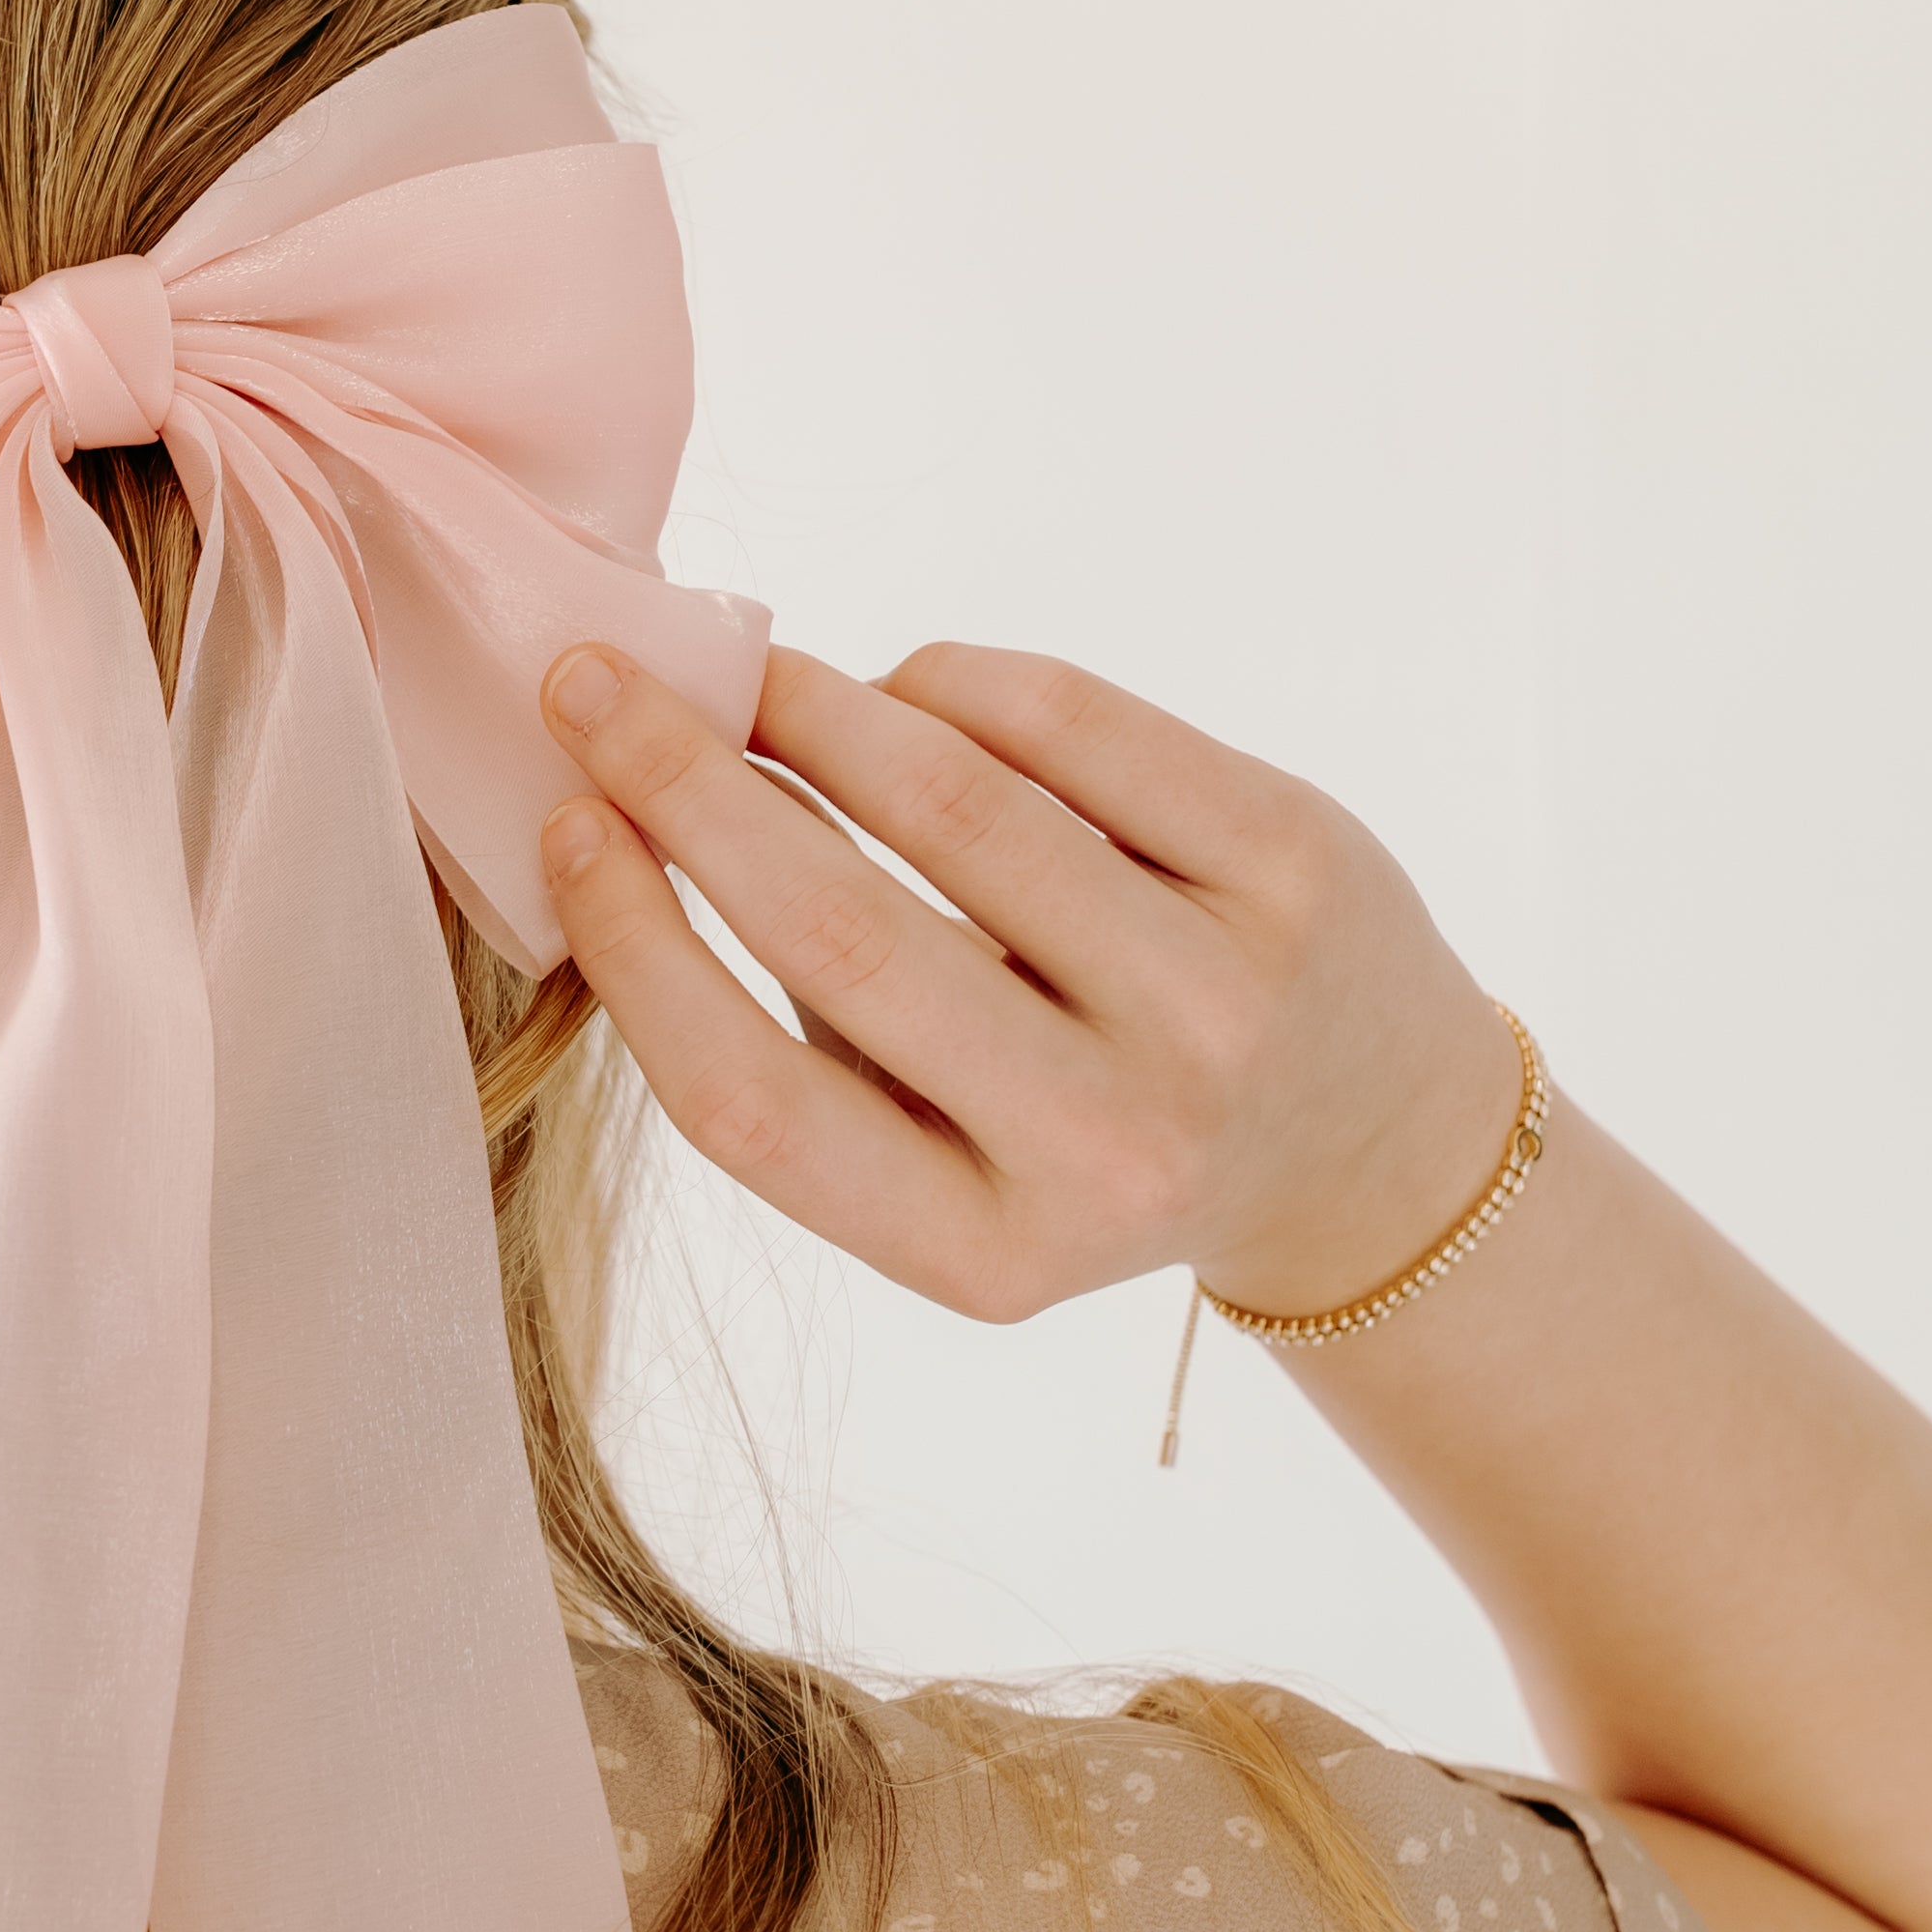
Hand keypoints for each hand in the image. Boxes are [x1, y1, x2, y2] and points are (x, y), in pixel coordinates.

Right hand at [535, 638, 1523, 1325]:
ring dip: (815, 713)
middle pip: (842, 938)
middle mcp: (1109, 1145)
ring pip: (960, 808)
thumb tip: (637, 819)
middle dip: (689, 790)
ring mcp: (1216, 1002)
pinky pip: (1079, 729)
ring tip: (746, 678)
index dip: (636, 948)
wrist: (1367, 1144)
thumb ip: (812, 1043)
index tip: (564, 828)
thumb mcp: (951, 1169)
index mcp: (987, 1253)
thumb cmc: (1088, 1133)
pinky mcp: (1294, 870)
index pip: (753, 1100)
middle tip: (598, 690)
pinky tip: (904, 687)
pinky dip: (956, 684)